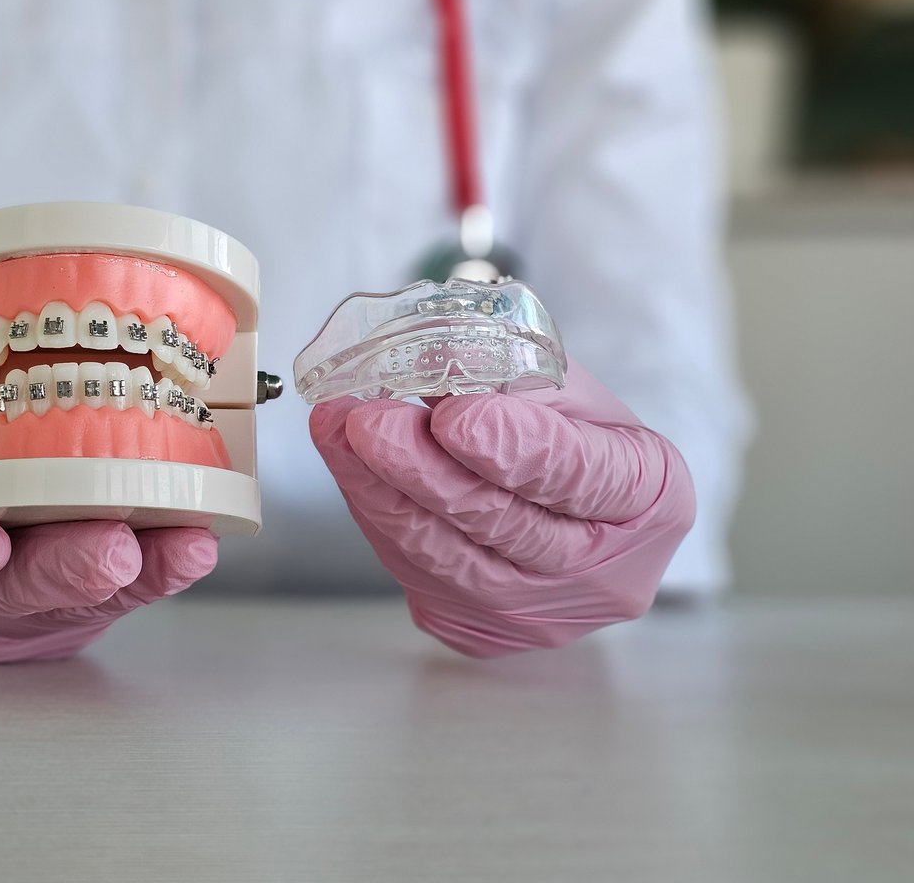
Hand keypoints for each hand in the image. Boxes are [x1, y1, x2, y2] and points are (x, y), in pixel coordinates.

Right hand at [0, 405, 218, 662]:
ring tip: (180, 545)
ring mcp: (13, 614)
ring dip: (139, 572)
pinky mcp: (71, 610)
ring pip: (76, 600)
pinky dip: (164, 565)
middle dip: (68, 569)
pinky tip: (196, 543)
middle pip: (5, 598)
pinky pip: (122, 594)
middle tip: (111, 549)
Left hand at [310, 360, 694, 656]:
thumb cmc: (575, 434)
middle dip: (425, 470)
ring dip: (381, 492)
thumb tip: (431, 357)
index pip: (582, 477)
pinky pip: (418, 573)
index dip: (515, 448)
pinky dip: (378, 513)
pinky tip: (348, 466)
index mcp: (651, 498)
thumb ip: (511, 377)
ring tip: (336, 431)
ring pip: (449, 560)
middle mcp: (604, 575)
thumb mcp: (566, 388)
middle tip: (369, 420)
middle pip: (506, 526)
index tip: (455, 413)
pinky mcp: (482, 631)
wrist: (573, 508)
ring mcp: (541, 614)